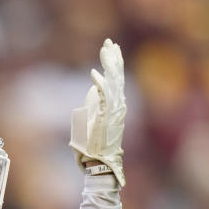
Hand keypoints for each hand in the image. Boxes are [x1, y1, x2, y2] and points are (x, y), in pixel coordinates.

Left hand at [69, 38, 125, 186]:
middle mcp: (117, 107)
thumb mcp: (91, 121)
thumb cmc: (93, 149)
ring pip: (113, 83)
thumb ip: (93, 105)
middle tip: (110, 42)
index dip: (113, 64)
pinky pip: (104, 99)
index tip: (111, 48)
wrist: (98, 166)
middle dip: (113, 58)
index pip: (116, 80)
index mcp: (114, 107)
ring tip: (106, 49)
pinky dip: (99, 86)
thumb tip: (92, 89)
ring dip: (109, 66)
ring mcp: (113, 113)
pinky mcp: (106, 119)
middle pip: (117, 78)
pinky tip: (94, 74)